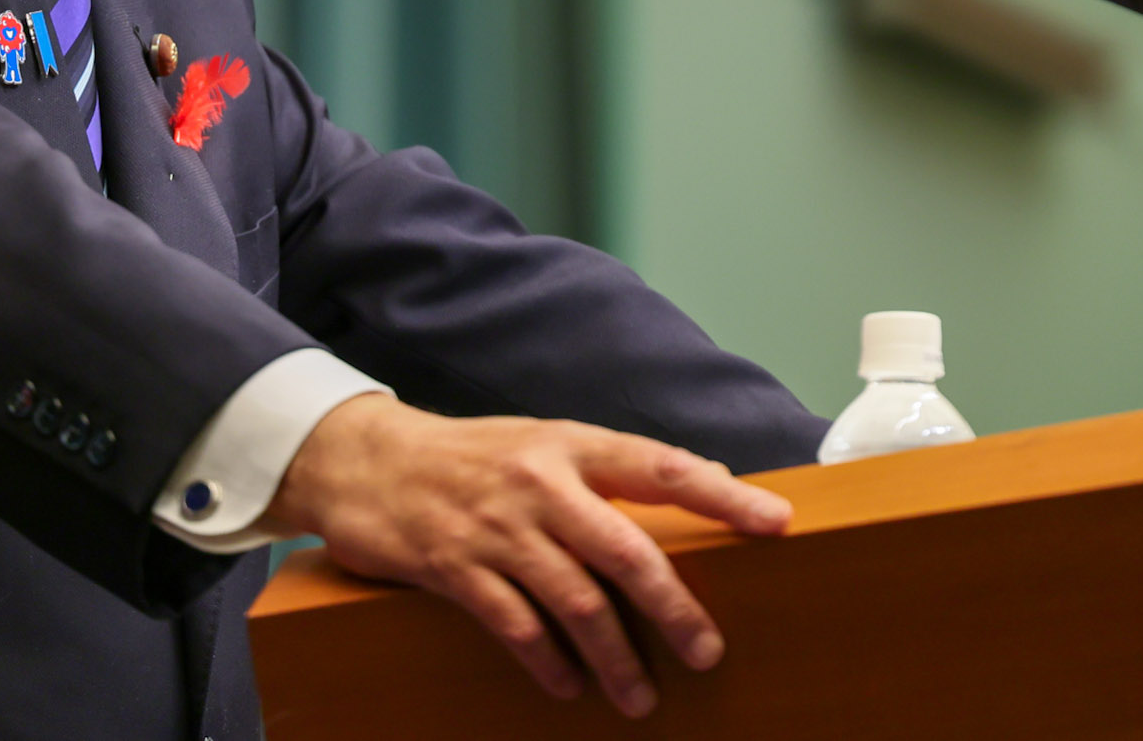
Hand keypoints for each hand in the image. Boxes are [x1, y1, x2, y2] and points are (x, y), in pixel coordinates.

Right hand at [260, 394, 791, 718]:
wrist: (367, 460)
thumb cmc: (471, 458)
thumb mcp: (541, 445)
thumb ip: (607, 473)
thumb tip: (703, 489)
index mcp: (570, 446)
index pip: (661, 467)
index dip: (723, 495)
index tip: (775, 523)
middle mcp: (539, 483)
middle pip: (626, 550)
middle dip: (673, 608)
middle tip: (707, 652)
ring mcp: (497, 526)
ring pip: (574, 601)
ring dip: (615, 658)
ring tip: (640, 697)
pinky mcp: (455, 566)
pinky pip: (515, 625)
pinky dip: (548, 662)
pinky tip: (568, 687)